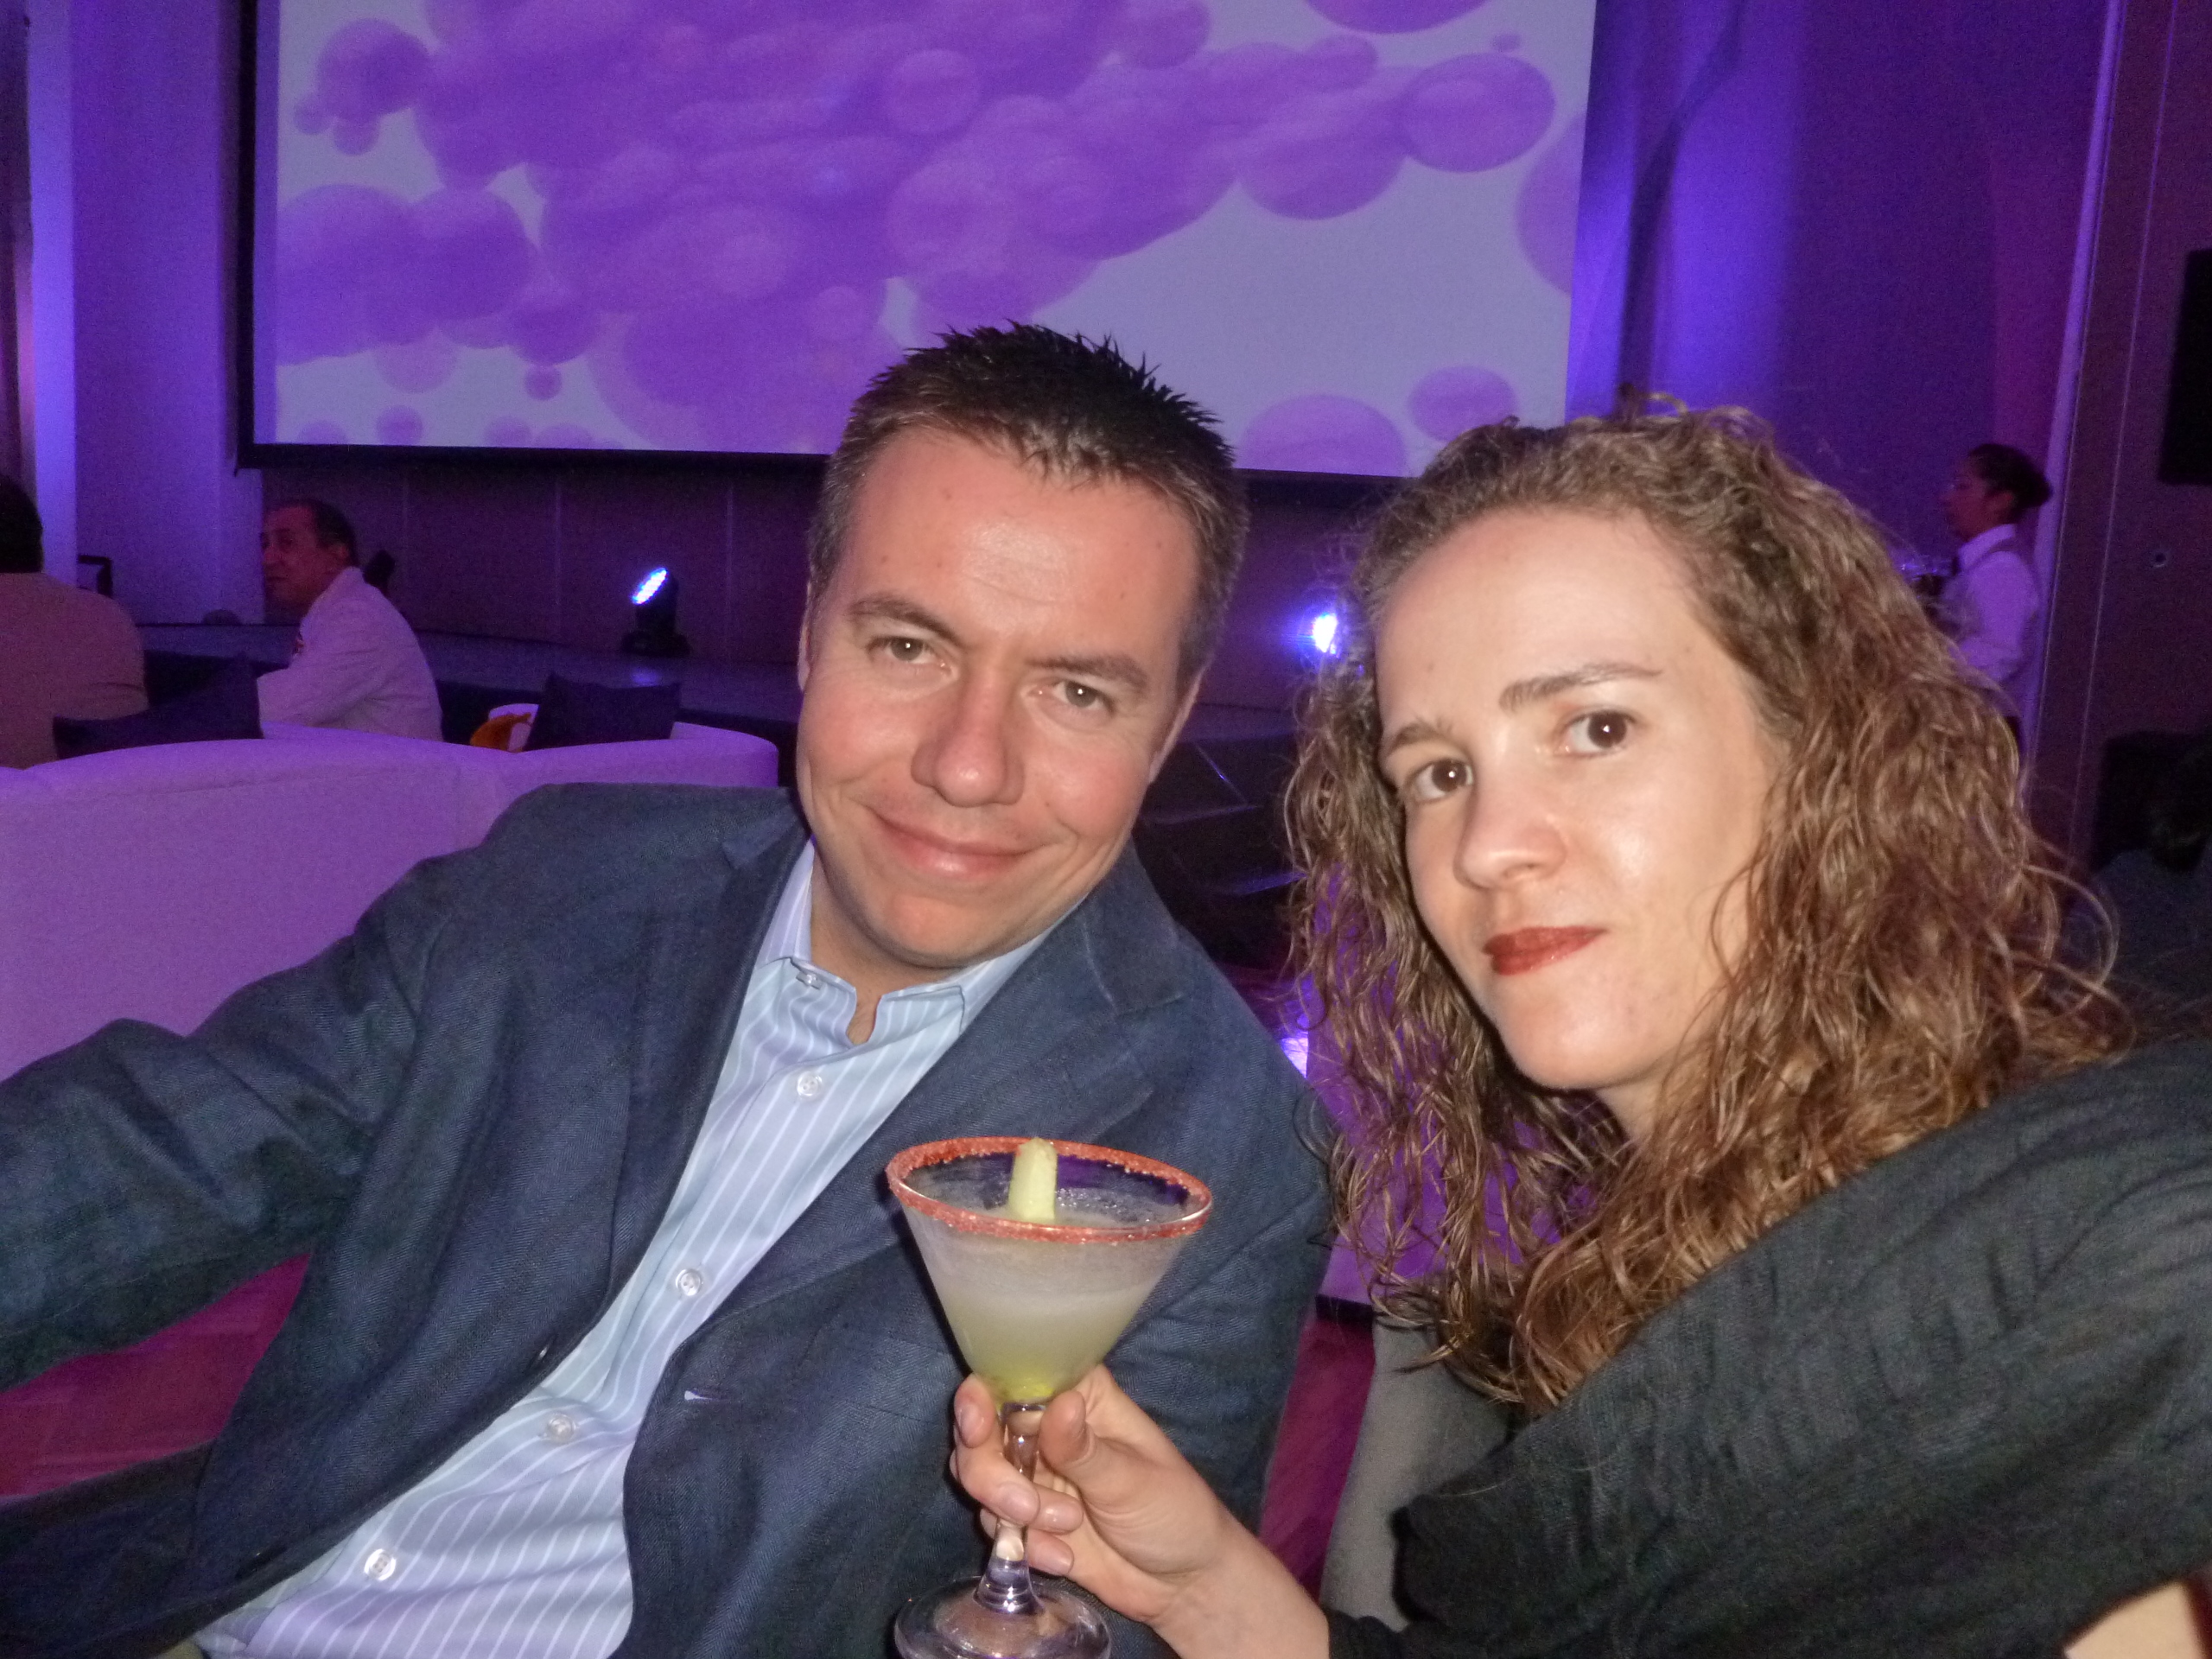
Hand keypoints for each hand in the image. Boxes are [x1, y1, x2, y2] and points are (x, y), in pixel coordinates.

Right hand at [951, 1367, 1328, 1658]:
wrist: (1182, 1584)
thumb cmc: (1172, 1512)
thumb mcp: (1131, 1481)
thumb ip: (1084, 1449)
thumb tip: (1057, 1404)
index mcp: (1079, 1397)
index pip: (1014, 1377)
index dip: (983, 1397)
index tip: (978, 1426)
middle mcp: (1047, 1427)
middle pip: (980, 1431)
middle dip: (990, 1472)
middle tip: (1025, 1506)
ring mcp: (1033, 1473)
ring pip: (978, 1477)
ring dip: (1013, 1513)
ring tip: (1069, 1529)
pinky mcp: (1027, 1518)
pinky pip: (995, 1523)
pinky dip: (1024, 1545)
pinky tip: (1066, 1559)